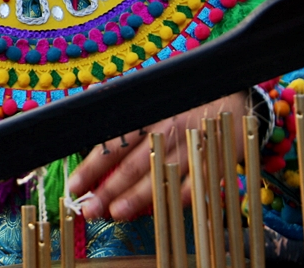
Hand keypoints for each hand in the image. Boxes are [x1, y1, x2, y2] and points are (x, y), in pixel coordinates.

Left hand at [67, 92, 246, 221]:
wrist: (229, 90)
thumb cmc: (180, 98)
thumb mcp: (149, 94)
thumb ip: (121, 105)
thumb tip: (88, 100)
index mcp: (146, 114)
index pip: (113, 143)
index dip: (92, 167)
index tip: (75, 186)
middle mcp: (166, 130)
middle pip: (133, 164)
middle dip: (109, 190)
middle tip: (90, 209)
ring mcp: (191, 145)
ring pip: (161, 176)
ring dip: (138, 197)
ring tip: (117, 213)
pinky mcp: (215, 158)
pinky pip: (196, 182)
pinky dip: (181, 197)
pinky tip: (164, 210)